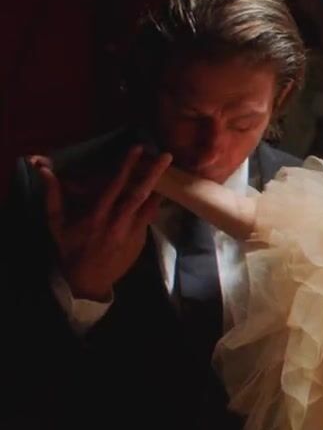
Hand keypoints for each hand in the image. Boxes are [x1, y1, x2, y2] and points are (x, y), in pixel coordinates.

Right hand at [34, 146, 172, 299]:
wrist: (88, 279)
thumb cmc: (70, 248)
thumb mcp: (56, 223)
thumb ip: (52, 195)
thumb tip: (44, 170)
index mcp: (96, 215)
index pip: (114, 185)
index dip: (126, 166)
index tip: (137, 149)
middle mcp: (117, 222)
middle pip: (139, 194)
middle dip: (153, 173)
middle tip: (167, 156)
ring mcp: (133, 231)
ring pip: (150, 205)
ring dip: (160, 186)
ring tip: (171, 169)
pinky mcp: (141, 239)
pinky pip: (150, 216)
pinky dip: (156, 202)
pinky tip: (163, 190)